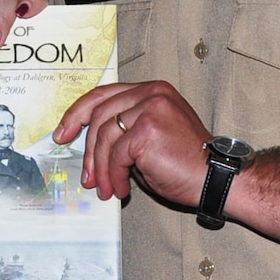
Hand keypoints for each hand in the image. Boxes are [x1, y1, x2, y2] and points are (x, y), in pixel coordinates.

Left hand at [54, 81, 210, 206]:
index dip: (78, 113)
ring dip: (101, 168)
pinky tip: (122, 189)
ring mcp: (150, 108)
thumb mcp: (151, 137)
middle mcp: (151, 93)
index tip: (63, 133)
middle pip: (99, 114)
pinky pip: (116, 154)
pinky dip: (114, 175)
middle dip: (87, 150)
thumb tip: (90, 145)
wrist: (217, 179)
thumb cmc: (186, 163)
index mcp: (152, 90)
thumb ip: (125, 130)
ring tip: (106, 188)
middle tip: (86, 176)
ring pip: (105, 137)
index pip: (104, 95)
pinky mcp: (147, 129)